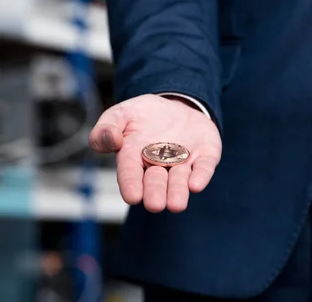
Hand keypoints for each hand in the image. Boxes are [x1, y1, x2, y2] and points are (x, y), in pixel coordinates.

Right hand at [89, 94, 221, 212]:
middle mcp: (158, 165)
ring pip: (180, 180)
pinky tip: (195, 185)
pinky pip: (204, 167)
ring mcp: (183, 162)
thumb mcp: (120, 114)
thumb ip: (107, 128)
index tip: (132, 196)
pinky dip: (201, 176)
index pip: (130, 173)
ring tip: (176, 205)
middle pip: (156, 181)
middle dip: (156, 192)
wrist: (175, 105)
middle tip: (155, 204)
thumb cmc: (142, 115)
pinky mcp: (205, 156)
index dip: (131, 184)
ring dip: (178, 191)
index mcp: (133, 157)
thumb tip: (111, 140)